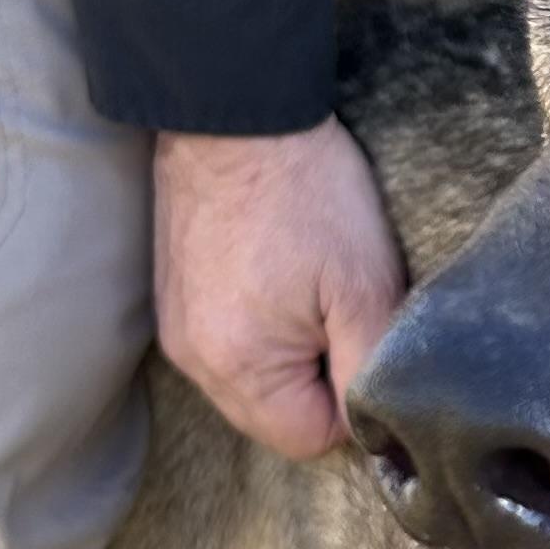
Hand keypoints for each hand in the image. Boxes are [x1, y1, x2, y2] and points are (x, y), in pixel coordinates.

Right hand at [153, 118, 404, 459]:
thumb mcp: (365, 290)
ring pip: (253, 384)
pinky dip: (258, 328)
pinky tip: (277, 277)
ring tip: (307, 287)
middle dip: (318, 381)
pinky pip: (227, 346)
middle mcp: (194, 361)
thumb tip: (376, 436)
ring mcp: (176, 328)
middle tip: (338, 309)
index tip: (363, 340)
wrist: (235, 109)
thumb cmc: (309, 195)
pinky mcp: (173, 300)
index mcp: (240, 368)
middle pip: (276, 419)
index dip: (351, 402)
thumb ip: (370, 375)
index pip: (311, 439)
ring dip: (289, 355)